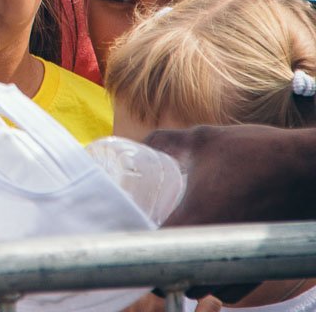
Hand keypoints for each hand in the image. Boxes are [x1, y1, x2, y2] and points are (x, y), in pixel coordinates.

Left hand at [147, 124, 315, 303]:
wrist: (312, 168)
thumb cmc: (258, 154)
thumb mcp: (204, 139)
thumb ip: (166, 141)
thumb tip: (136, 142)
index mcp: (195, 223)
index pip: (153, 258)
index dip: (136, 256)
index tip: (131, 244)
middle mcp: (221, 253)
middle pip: (178, 280)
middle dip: (162, 269)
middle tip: (153, 246)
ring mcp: (245, 265)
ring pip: (207, 288)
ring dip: (191, 277)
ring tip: (182, 253)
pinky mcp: (264, 267)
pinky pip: (234, 289)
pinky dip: (220, 281)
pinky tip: (213, 260)